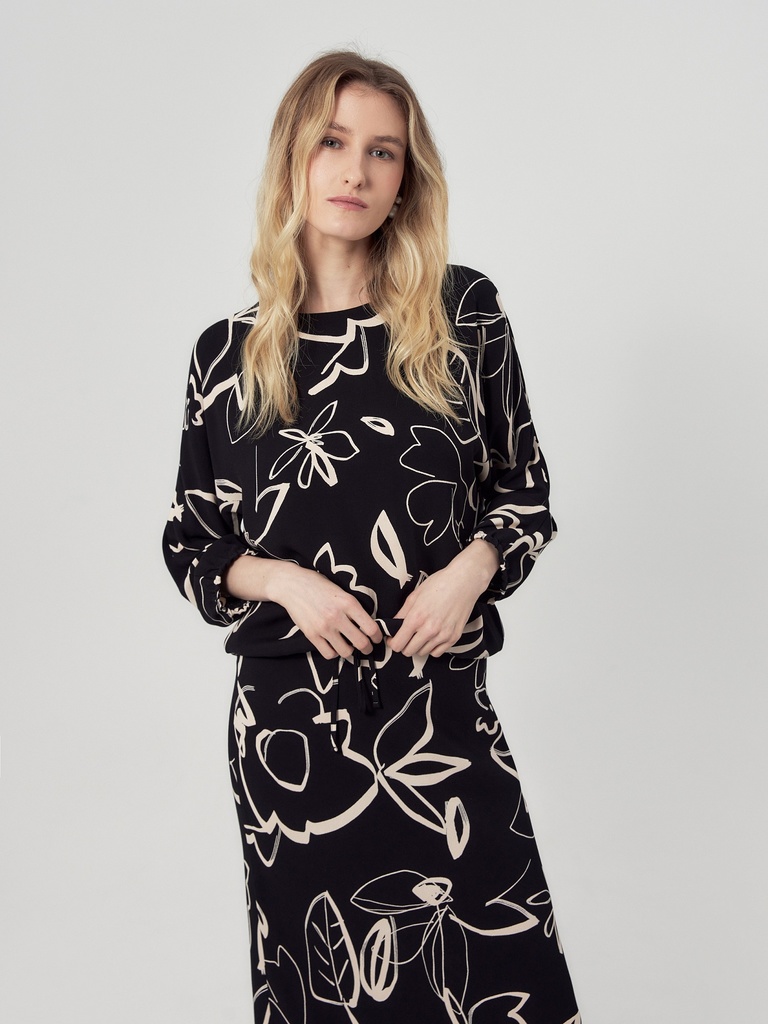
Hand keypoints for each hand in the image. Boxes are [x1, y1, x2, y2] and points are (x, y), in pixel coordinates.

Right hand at [224, 556, 382, 660]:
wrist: (292, 585)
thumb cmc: (318, 585)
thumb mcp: (341, 590)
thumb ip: (353, 605)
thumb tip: (368, 622)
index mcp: (348, 603)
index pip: (371, 627)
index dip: (377, 636)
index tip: (377, 638)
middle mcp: (337, 616)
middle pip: (361, 643)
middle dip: (367, 648)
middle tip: (367, 647)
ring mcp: (324, 627)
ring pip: (346, 652)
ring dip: (350, 652)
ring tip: (350, 647)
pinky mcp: (311, 635)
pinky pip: (329, 653)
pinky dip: (334, 653)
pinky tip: (334, 646)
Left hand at [386, 540, 497, 658]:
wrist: (464, 582)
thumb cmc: (440, 584)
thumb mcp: (415, 595)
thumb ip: (402, 613)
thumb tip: (394, 625)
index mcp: (417, 618)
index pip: (398, 644)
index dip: (393, 642)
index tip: (394, 638)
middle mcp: (429, 629)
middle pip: (409, 651)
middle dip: (404, 644)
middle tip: (407, 636)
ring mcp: (443, 635)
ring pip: (422, 653)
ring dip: (419, 646)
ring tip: (421, 633)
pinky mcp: (454, 637)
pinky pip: (437, 652)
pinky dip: (432, 647)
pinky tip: (432, 636)